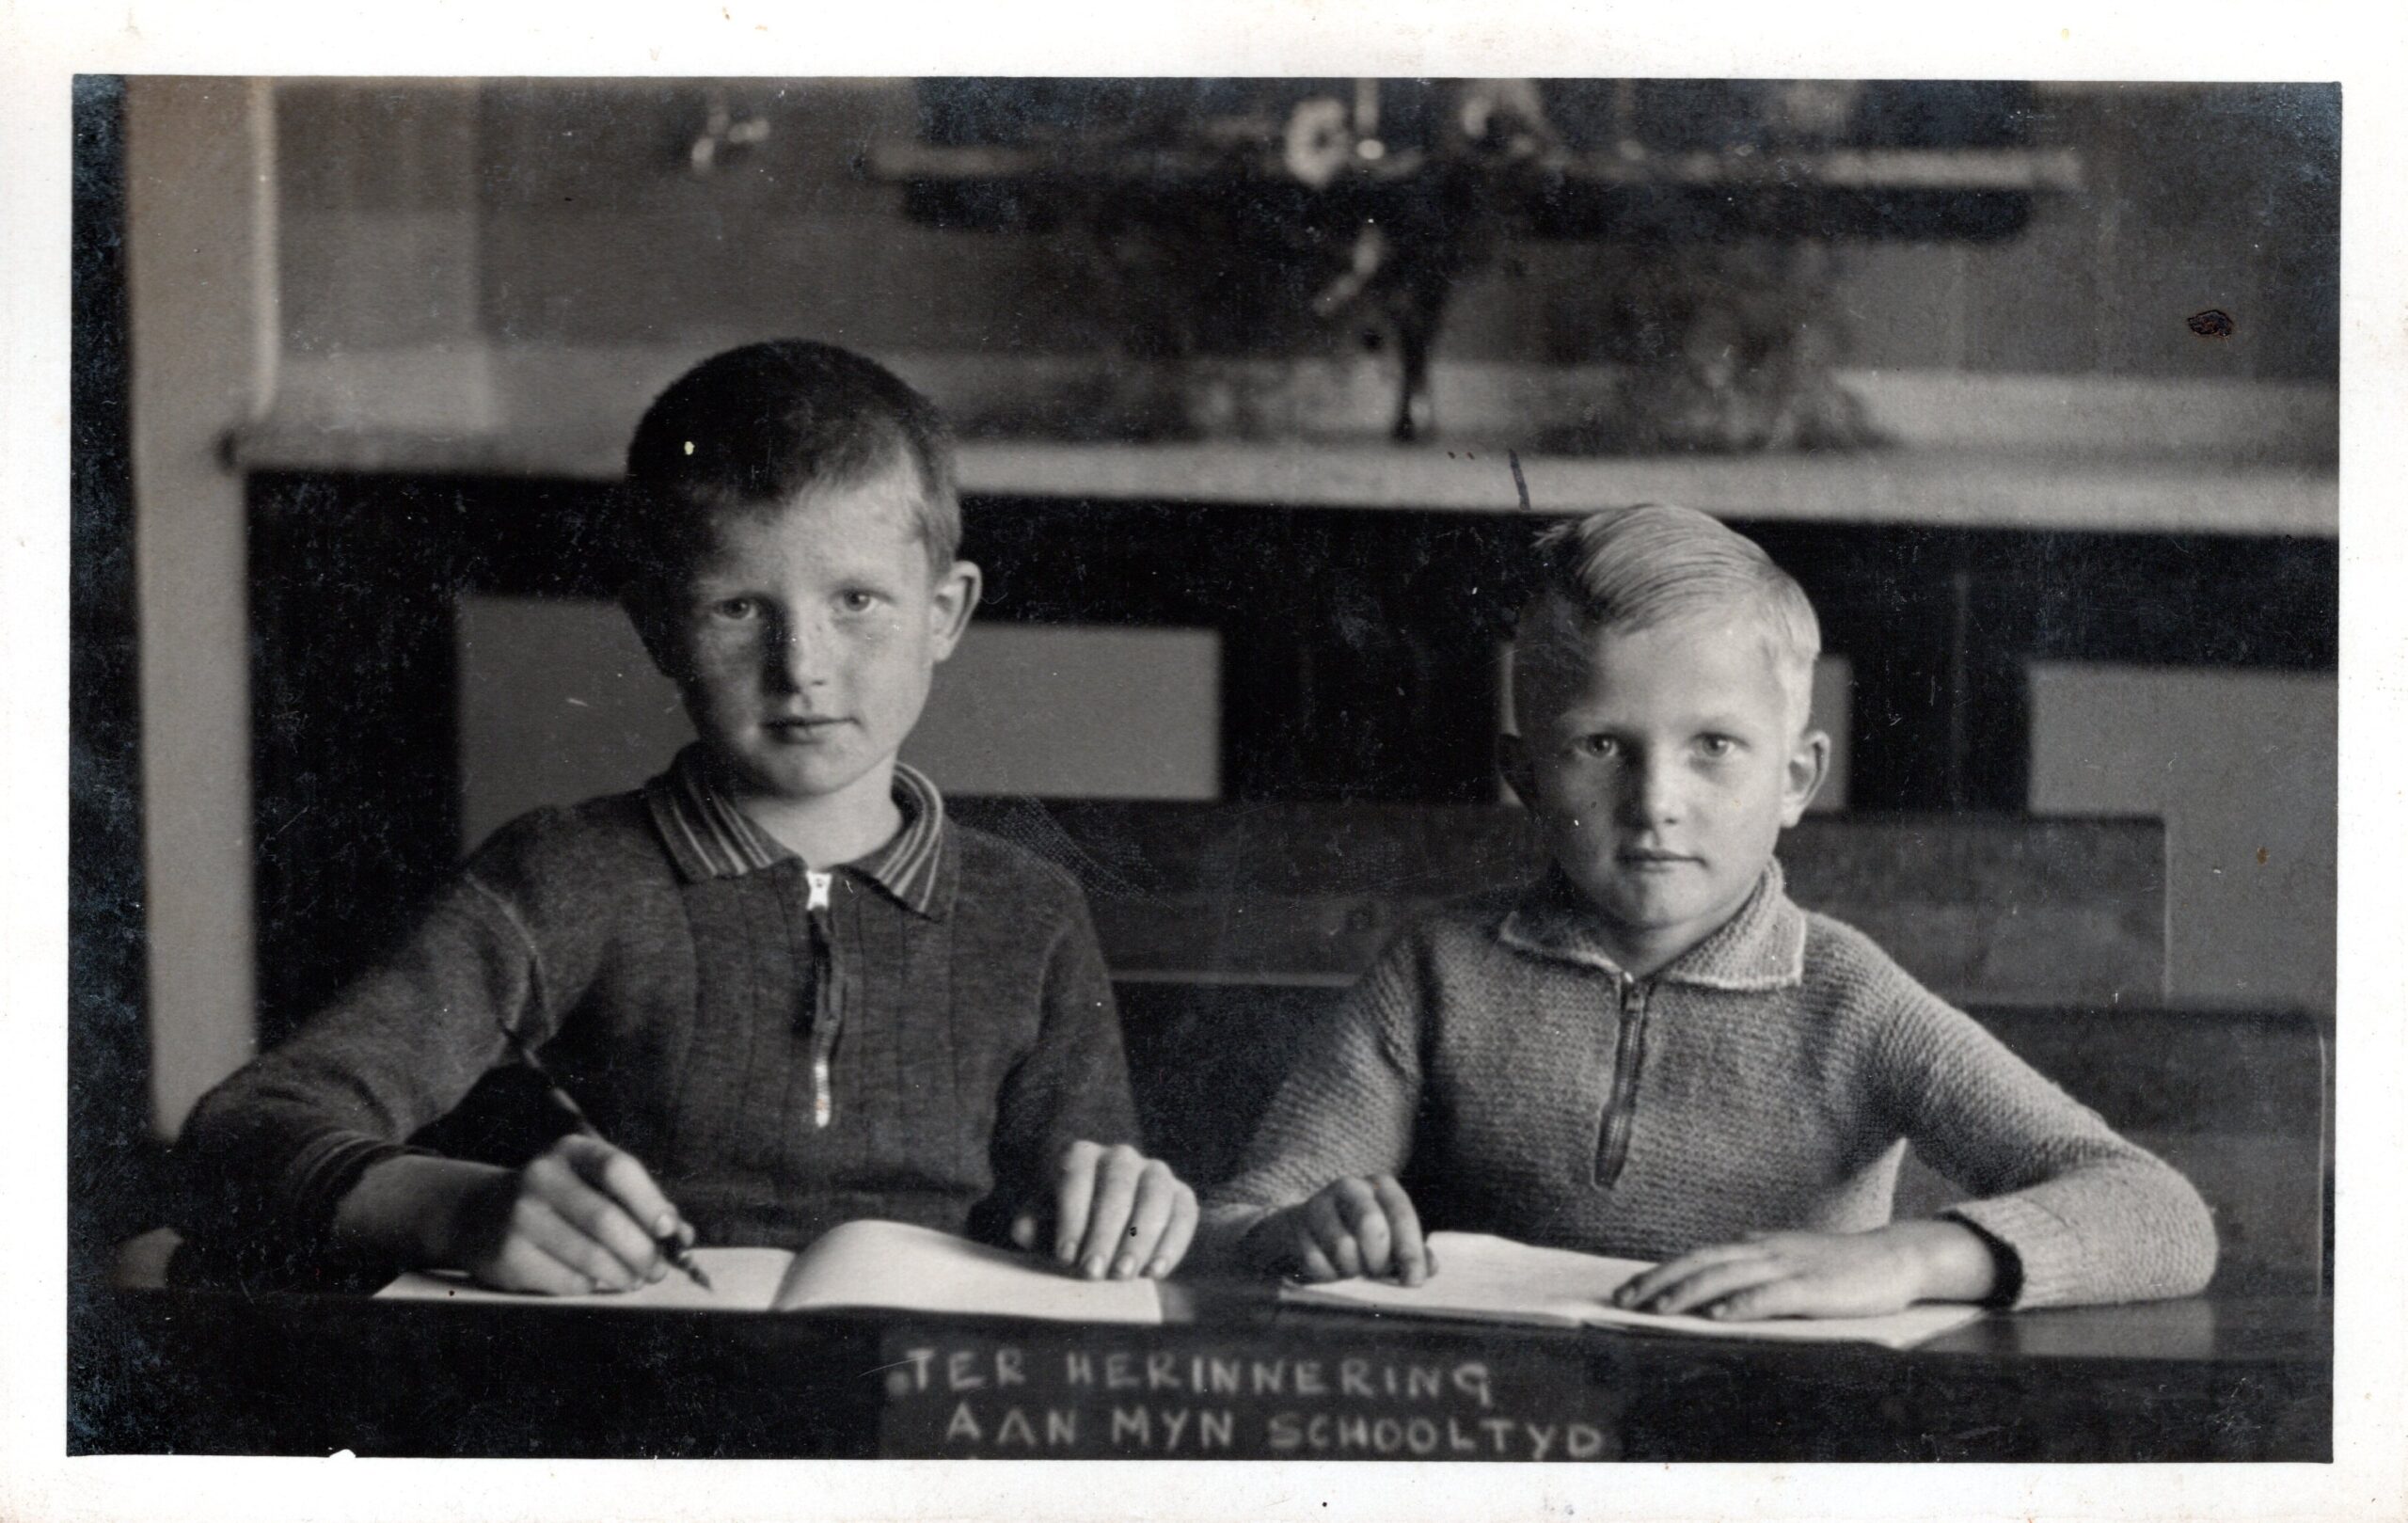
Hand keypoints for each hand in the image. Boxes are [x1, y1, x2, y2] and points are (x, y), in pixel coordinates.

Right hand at [439, 1134, 692, 1295]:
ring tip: (634, 1279)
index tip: (670, 1231)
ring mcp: (519, 1217)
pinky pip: (567, 1282)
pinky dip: (591, 1287)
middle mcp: (540, 1177)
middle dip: (642, 1252)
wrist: (479, 1214)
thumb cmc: (559, 1199)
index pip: (619, 1169)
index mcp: (570, 1151)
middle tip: (658, 1269)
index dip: (651, 1202)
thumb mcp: (591, 1183)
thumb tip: (683, 1236)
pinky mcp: (508, 1256)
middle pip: (606, 1220)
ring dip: (623, 1275)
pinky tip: (595, 1281)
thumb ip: (638, 1203)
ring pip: (590, 1257)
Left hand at [1011, 1139, 1197, 1279]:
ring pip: (1156, 1195)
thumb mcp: (1043, 1221)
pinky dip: (1173, 1243)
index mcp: (1081, 1155)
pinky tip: (1156, 1272)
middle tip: (1093, 1272)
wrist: (1101, 1224)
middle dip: (1105, 1232)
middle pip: (1118, 1186)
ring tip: (1124, 1275)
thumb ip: (1033, 1224)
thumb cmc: (1067, 1223)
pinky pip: (1184, 1213)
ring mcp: (1155, 1173)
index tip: (1065, 1257)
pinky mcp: (1181, 1195)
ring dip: (1140, 1238)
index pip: (1076, 1176)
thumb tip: (1024, 1232)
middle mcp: (1121, 1157)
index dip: (1072, 1216)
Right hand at [1243, 1175, 1431, 1285]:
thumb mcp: (1390, 1241)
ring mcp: (1318, 1203)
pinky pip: (1315, 1261)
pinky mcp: (1294, 1226)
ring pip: (1342, 1246)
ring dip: (1351, 1270)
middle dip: (1377, 1259)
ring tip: (1352, 1272)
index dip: (1410, 1251)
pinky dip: (1327, 1275)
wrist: (1305, 1233)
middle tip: (1376, 1274)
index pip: (1401, 1214)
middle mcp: (1350, 1186)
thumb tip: (1430, 1269)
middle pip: (1370, 1224)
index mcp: (1380, 1186)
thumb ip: (1413, 1253)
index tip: (1413, 1281)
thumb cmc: (1359, 1238)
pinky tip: (1330, 1272)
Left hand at [1608, 1220, 1998, 1320]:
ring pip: (1728, 1277)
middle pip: (1701, 1262)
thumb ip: (1754, 1268)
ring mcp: (1790, 1267)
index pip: (1697, 1256)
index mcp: (1757, 1245)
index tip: (1626, 1289)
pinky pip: (1771, 1296)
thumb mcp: (1789, 1259)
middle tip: (1624, 1300)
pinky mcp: (1814, 1288)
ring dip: (1690, 1294)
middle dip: (1659, 1281)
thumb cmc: (1841, 1266)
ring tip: (1658, 1310)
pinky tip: (1719, 1318)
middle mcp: (1766, 1250)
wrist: (1897, 1257)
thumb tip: (1715, 1285)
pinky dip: (1742, 1305)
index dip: (1660, 1272)